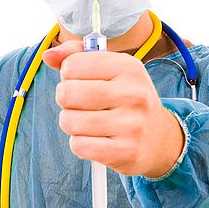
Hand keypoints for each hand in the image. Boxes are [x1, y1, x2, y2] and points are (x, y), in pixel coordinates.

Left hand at [42, 40, 184, 177]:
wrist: (160, 138)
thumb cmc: (126, 99)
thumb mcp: (110, 70)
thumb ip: (76, 56)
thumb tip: (48, 56)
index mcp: (129, 67)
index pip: (72, 65)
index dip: (69, 75)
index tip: (83, 82)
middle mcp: (133, 93)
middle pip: (67, 93)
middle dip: (66, 101)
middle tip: (82, 105)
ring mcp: (132, 124)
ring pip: (70, 121)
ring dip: (71, 124)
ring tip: (87, 123)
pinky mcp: (126, 151)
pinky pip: (79, 146)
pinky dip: (80, 144)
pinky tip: (95, 140)